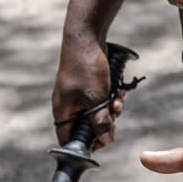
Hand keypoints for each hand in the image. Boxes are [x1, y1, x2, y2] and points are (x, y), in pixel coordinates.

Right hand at [52, 33, 120, 149]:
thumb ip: (100, 121)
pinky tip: (119, 91)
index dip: (87, 144)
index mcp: (63, 112)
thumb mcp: (96, 98)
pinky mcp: (89, 88)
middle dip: (106, 121)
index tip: (105, 139)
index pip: (70, 139)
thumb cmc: (86, 67)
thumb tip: (106, 140)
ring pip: (98, 114)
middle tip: (115, 111)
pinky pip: (101, 101)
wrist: (88, 37)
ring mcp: (78, 97)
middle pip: (88, 127)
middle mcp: (69, 106)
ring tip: (119, 97)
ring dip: (112, 108)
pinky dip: (111, 98)